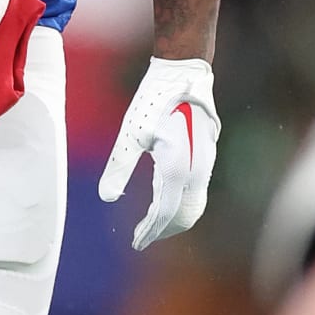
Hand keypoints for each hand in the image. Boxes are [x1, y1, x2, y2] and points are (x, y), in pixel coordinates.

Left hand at [98, 57, 219, 249]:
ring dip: (174, 219)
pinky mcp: (208, 156)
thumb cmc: (155, 99)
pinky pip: (198, 191)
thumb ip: (120, 167)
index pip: (165, 213)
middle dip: (163, 230)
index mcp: (177, 166)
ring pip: (195, 205)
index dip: (150, 231)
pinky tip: (166, 202)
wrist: (186, 72)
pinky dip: (182, 204)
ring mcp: (206, 162)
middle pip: (185, 215)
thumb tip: (106, 197)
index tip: (136, 243)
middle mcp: (197, 169)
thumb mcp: (131, 133)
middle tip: (141, 238)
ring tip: (152, 225)